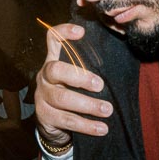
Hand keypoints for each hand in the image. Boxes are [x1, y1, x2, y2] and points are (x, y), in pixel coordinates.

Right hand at [34, 22, 112, 147]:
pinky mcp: (44, 116)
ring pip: (63, 98)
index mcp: (53, 61)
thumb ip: (87, 68)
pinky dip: (86, 125)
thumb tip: (116, 60)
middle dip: (79, 77)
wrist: (52, 125)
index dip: (63, 32)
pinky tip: (102, 128)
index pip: (53, 40)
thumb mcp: (75, 79)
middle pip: (56, 70)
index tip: (81, 32)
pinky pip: (67, 120)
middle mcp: (44, 76)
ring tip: (107, 110)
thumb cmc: (71, 95)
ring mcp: (42, 96)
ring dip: (88, 105)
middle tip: (100, 85)